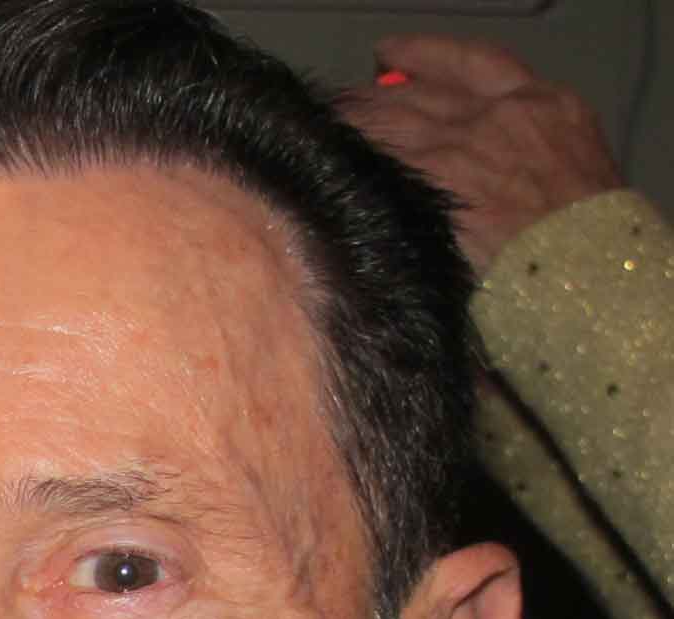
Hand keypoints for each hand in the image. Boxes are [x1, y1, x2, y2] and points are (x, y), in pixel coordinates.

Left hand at [338, 34, 623, 272]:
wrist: (589, 276)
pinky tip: (318, 164)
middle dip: (373, 98)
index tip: (391, 54)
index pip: (475, 62)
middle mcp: (500, 114)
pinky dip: (343, 159)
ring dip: (348, 124)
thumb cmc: (590, 247)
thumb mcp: (575, 178)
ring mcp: (461, 145)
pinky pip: (372, 161)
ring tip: (316, 132)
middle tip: (338, 106)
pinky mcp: (428, 183)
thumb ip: (525, 156)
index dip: (424, 55)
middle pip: (417, 93)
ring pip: (388, 120)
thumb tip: (480, 166)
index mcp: (548, 105)